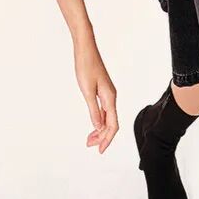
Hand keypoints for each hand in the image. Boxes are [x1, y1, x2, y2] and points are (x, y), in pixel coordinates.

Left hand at [74, 33, 117, 151]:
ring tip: (90, 138)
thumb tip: (98, 126)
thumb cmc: (86, 66)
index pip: (112, 125)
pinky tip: (94, 124)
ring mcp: (108, 93)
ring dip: (100, 129)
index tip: (100, 150)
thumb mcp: (87, 90)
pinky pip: (104, 110)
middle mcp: (111, 96)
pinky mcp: (103, 90)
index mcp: (109, 98)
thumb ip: (93, 110)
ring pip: (108, 117)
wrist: (85, 48)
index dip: (107, 139)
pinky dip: (99, 119)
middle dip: (102, 136)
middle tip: (90, 145)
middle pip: (111, 123)